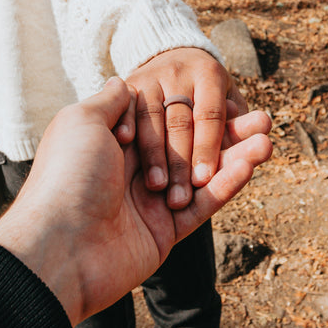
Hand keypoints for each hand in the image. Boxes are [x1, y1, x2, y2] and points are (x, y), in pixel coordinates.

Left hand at [0, 79, 270, 326]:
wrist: (59, 247)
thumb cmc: (67, 177)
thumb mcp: (81, 123)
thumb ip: (111, 102)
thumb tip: (121, 80)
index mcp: (113, 144)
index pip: (165, 120)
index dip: (197, 109)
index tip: (229, 95)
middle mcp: (133, 172)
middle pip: (190, 147)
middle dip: (227, 132)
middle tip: (262, 118)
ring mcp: (150, 204)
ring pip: (203, 175)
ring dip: (237, 157)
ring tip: (268, 138)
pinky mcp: (164, 233)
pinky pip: (203, 206)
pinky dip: (228, 184)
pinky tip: (252, 162)